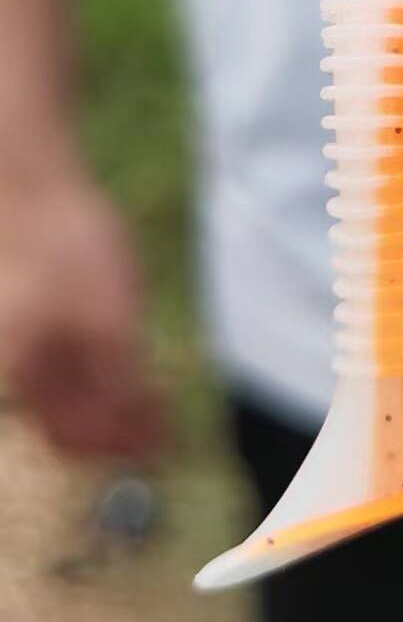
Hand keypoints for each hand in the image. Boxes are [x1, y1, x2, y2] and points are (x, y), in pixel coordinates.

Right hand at [0, 173, 165, 457]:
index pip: (74, 438)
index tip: (167, 439)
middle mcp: (12, 364)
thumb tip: (141, 434)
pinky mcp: (28, 311)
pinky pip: (62, 357)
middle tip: (164, 418)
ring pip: (65, 388)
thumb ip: (120, 381)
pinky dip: (97, 366)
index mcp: (21, 375)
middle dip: (117, 423)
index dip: (123, 445)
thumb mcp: (109, 320)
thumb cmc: (64, 246)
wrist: (29, 177)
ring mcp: (18, 336)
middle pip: (66, 417)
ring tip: (150, 389)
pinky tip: (123, 352)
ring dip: (110, 396)